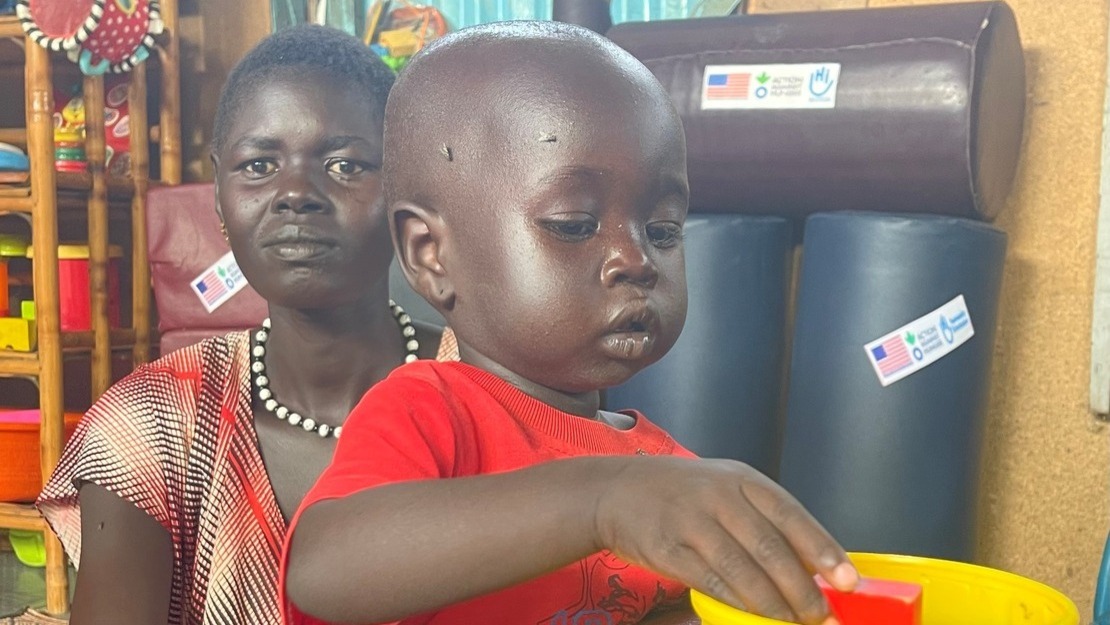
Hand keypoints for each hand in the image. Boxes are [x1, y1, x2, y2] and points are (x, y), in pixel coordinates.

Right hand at [594, 457, 857, 624]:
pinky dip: (736, 603)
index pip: (792, 516)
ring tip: (792, 623)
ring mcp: (692, 522)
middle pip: (771, 548)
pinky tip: (752, 617)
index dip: (823, 550)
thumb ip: (764, 519)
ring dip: (773, 604)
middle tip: (821, 616)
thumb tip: (814, 565)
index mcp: (742, 480)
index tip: (847, 580)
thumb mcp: (725, 488)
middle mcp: (719, 497)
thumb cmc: (683, 494)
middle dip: (802, 590)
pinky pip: (711, 583)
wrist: (616, 491)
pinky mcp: (668, 549)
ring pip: (744, 570)